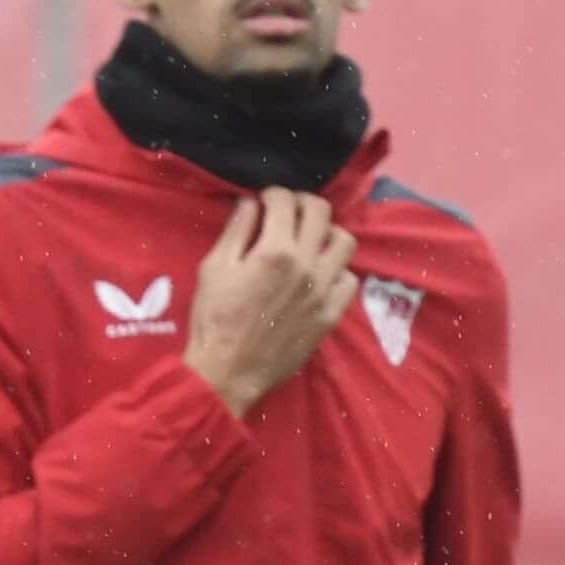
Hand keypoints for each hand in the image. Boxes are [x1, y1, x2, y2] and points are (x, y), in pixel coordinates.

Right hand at [184, 188, 358, 416]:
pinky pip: (350, 280)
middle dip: (303, 203)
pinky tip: (319, 275)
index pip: (285, 201)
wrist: (229, 370)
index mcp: (275, 250)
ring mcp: (324, 291)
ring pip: (345, 242)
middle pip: (321, 212)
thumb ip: (237, 230)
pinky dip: (337, 270)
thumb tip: (251, 203)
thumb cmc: (214, 318)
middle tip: (288, 213)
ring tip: (309, 241)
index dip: (272, 194)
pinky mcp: (331, 314)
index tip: (264, 202)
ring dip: (326, 233)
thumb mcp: (215, 267)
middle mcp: (307, 265)